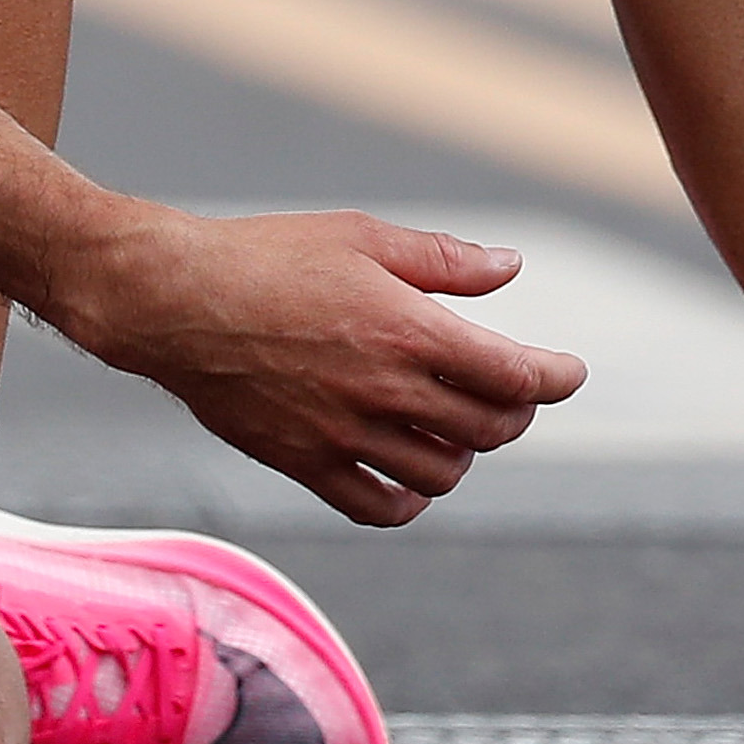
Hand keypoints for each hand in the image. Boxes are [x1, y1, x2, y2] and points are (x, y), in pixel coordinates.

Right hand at [52, 204, 587, 524]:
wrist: (174, 300)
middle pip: (488, 429)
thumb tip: (510, 268)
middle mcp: (384, 391)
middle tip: (510, 393)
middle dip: (514, 412)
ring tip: (457, 429)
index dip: (555, 378)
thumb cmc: (266, 255)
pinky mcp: (304, 462)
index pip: (513, 375)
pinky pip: (377, 506)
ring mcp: (344, 434)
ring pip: (441, 474)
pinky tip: (411, 481)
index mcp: (406, 330)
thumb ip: (443, 260)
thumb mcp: (362, 237)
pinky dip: (408, 502)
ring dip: (464, 455)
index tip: (568, 372)